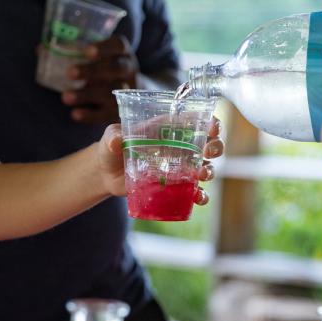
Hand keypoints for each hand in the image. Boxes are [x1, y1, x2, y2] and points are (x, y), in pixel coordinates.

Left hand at [62, 35, 137, 124]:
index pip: (118, 45)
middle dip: (93, 71)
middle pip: (117, 68)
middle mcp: (129, 71)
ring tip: (65, 97)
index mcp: (122, 53)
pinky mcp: (122, 113)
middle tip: (70, 73)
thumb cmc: (106, 71)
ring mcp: (128, 93)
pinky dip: (91, 116)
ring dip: (87, 95)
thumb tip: (39, 49)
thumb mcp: (96, 59)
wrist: (134, 97)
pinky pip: (108, 115)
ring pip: (111, 93)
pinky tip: (75, 114)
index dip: (105, 47)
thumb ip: (72, 53)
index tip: (88, 51)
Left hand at [98, 118, 224, 199]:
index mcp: (168, 129)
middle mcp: (179, 147)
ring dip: (209, 171)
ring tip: (202, 176)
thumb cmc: (111, 148)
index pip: (196, 121)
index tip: (213, 128)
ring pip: (205, 167)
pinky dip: (200, 195)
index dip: (210, 123)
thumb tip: (116, 140)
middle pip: (208, 144)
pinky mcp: (174, 186)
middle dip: (216, 146)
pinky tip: (198, 198)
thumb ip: (113, 136)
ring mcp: (179, 168)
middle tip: (209, 152)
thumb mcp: (110, 138)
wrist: (106, 174)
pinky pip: (193, 191)